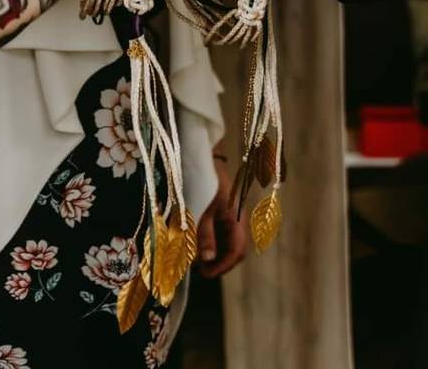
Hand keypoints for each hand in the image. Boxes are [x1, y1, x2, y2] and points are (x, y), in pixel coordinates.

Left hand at [197, 154, 247, 277]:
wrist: (199, 154)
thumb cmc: (202, 178)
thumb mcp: (201, 207)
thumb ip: (204, 234)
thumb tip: (205, 260)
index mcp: (235, 219)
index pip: (237, 251)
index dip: (222, 266)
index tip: (204, 273)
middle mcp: (233, 220)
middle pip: (231, 250)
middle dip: (215, 262)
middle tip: (196, 268)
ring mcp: (225, 216)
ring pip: (222, 243)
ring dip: (209, 253)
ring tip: (191, 256)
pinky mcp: (216, 212)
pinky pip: (214, 233)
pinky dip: (204, 241)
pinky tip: (191, 242)